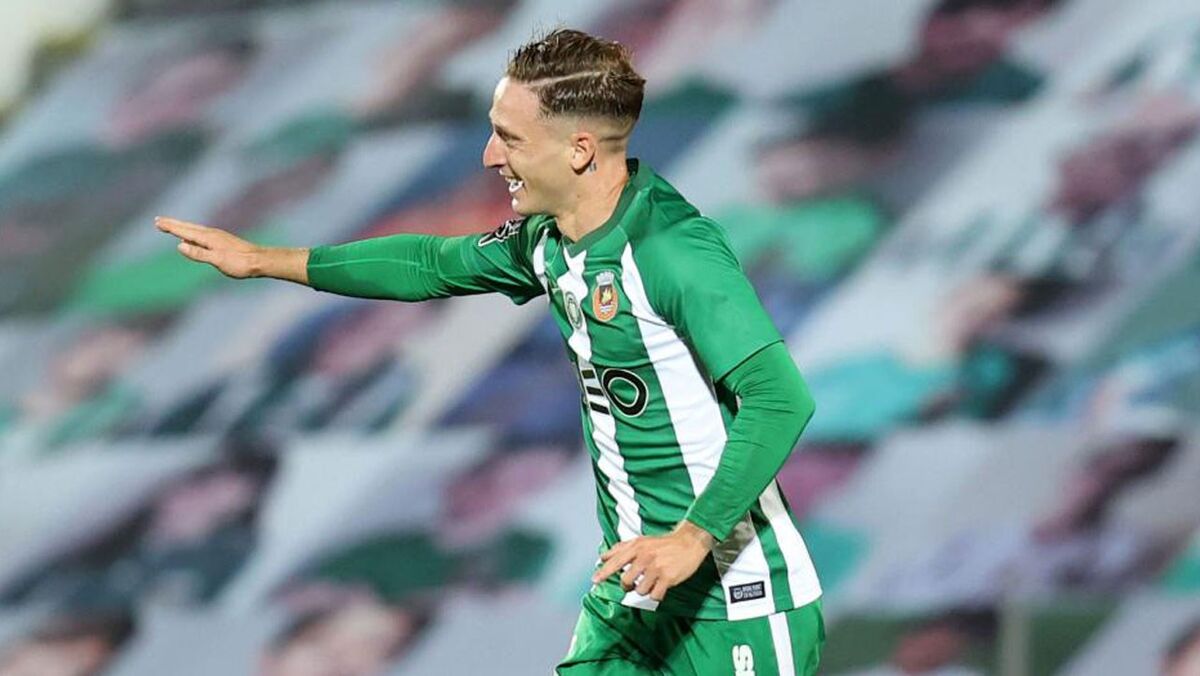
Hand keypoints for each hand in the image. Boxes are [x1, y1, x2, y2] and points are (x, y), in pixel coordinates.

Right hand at [155, 216, 262, 278]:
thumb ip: (199, 253)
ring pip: (195, 230)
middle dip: (173, 224)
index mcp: (208, 238)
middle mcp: (212, 234)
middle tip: (158, 220)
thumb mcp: (218, 260)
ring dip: (182, 227)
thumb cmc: (240, 263)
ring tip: (171, 226)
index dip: (170, 227)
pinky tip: (193, 238)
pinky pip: (202, 235)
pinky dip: (192, 233)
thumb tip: (179, 245)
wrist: (260, 261)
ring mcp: (218, 237)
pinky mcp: (223, 241)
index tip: (157, 222)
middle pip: (188, 227)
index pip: (184, 231)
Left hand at [591, 520, 715, 601]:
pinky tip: (660, 587)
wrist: (689, 542)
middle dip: (628, 586)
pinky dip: (656, 595)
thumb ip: (621, 548)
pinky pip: (655, 596)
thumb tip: (602, 557)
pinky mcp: (668, 578)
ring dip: (645, 589)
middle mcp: (645, 557)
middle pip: (626, 581)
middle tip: (634, 583)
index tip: (594, 581)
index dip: (604, 572)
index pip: (615, 561)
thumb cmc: (663, 543)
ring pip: (640, 590)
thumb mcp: (641, 540)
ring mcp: (656, 568)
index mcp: (636, 547)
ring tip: (652, 581)